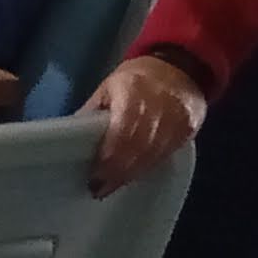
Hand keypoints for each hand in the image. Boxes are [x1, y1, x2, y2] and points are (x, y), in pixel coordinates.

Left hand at [87, 52, 206, 190]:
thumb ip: (92, 112)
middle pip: (138, 147)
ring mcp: (177, 120)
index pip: (122, 131)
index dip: (109, 157)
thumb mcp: (107, 88)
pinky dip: (148, 167)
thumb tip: (68, 138)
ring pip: (154, 154)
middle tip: (99, 188)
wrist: (179, 68)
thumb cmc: (135, 79)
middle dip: (117, 171)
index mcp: (133, 94)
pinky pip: (166, 154)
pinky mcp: (188, 130)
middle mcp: (159, 108)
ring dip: (131, 174)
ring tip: (111, 187)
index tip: (94, 175)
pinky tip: (133, 176)